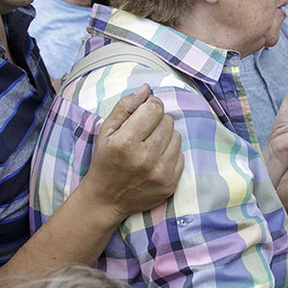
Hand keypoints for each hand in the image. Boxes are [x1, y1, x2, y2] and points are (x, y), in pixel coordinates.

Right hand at [82, 85, 183, 220]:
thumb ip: (125, 106)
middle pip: (167, 121)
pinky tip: (156, 159)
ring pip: (177, 136)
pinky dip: (171, 153)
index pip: (154, 109)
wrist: (107, 198)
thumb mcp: (106, 131)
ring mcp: (160, 173)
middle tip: (144, 132)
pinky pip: (181, 155)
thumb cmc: (106, 160)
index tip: (144, 112)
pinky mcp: (170, 184)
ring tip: (150, 146)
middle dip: (157, 121)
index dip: (151, 106)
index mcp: (126, 142)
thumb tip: (147, 89)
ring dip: (166, 136)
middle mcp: (144, 158)